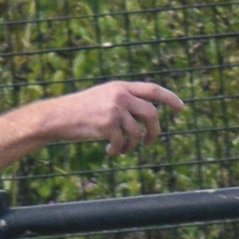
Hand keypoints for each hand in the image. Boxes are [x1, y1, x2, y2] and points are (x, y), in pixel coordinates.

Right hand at [40, 81, 185, 155]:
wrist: (57, 116)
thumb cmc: (78, 110)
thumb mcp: (102, 97)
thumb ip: (123, 101)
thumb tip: (147, 116)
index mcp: (120, 86)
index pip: (153, 89)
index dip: (170, 98)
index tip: (181, 108)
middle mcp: (120, 95)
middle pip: (152, 114)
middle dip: (154, 131)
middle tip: (148, 142)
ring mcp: (114, 109)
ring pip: (137, 132)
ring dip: (132, 145)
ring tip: (123, 150)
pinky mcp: (107, 125)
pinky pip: (121, 142)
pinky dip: (118, 150)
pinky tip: (110, 152)